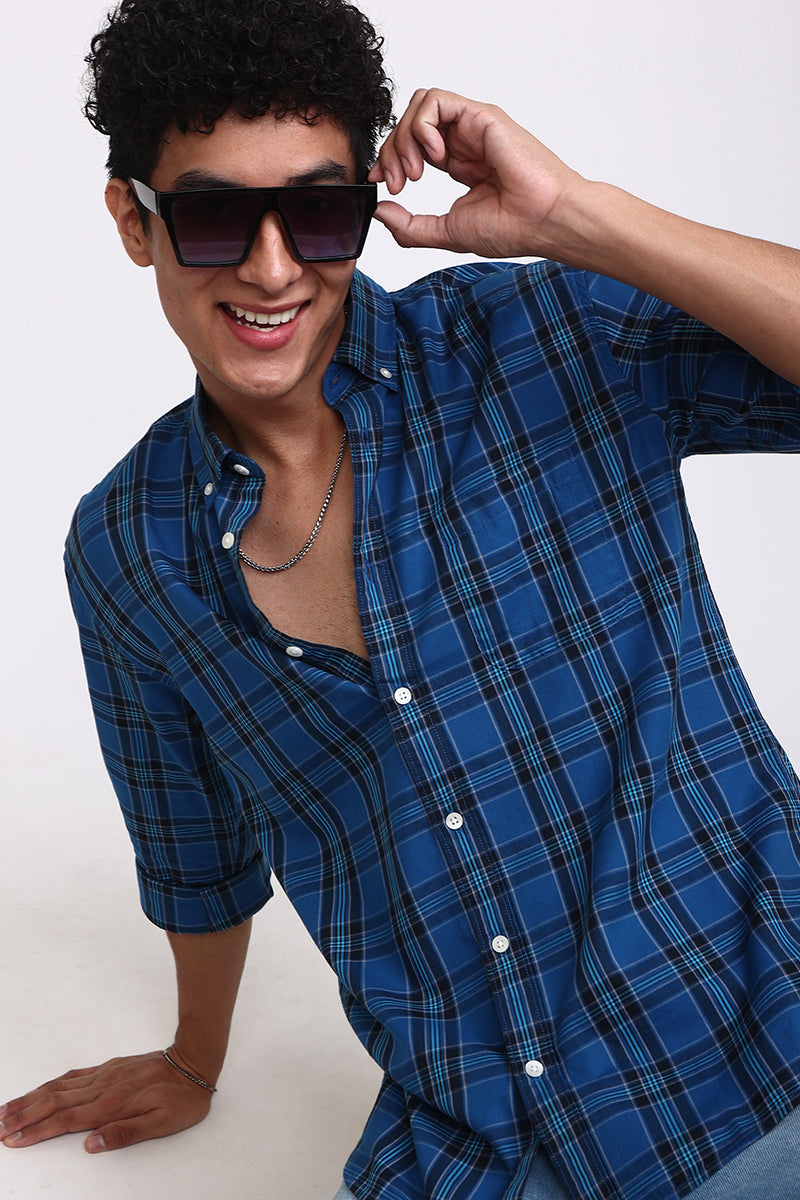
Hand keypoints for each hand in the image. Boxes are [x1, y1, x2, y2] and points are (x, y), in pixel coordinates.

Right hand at [0, 1050, 212, 1152]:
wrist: (194, 1063)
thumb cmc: (181, 1099)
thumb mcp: (162, 1124)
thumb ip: (125, 1134)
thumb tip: (90, 1145)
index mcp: (112, 1105)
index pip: (65, 1121)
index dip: (36, 1131)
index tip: (12, 1139)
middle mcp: (102, 1088)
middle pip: (54, 1102)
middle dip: (23, 1115)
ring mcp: (103, 1075)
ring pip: (59, 1087)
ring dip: (31, 1098)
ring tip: (7, 1108)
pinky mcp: (108, 1068)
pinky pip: (73, 1075)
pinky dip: (51, 1084)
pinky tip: (41, 1090)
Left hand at [368, 88, 585, 258]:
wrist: (544, 220)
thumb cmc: (512, 228)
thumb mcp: (447, 232)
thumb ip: (410, 225)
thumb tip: (380, 211)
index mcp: (459, 164)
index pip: (412, 146)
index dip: (389, 160)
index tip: (381, 184)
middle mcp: (464, 141)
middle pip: (410, 125)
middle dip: (391, 153)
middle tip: (397, 185)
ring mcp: (472, 127)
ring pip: (419, 107)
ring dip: (405, 138)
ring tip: (414, 173)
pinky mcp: (480, 116)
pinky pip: (436, 101)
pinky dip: (422, 125)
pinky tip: (434, 155)